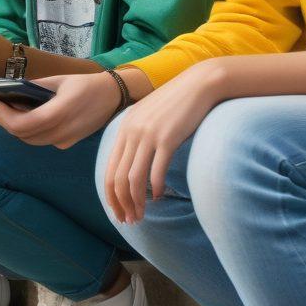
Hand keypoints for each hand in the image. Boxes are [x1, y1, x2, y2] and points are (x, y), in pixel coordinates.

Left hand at [0, 71, 121, 148]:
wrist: (114, 97)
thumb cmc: (87, 84)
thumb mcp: (60, 80)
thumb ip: (35, 86)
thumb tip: (10, 88)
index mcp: (59, 113)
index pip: (21, 123)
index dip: (0, 114)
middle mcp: (60, 132)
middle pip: (21, 134)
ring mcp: (64, 141)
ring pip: (28, 140)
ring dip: (10, 125)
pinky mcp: (67, 143)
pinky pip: (40, 139)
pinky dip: (25, 129)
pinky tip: (17, 115)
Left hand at [104, 61, 223, 224]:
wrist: (197, 84)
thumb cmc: (174, 103)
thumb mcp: (147, 115)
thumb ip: (136, 134)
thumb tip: (132, 163)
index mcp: (124, 128)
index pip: (109, 170)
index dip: (111, 196)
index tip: (118, 211)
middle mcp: (132, 132)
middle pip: (119, 179)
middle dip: (122, 204)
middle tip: (130, 220)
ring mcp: (149, 135)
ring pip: (134, 179)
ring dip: (137, 202)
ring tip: (142, 215)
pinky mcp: (167, 139)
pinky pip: (156, 172)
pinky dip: (156, 189)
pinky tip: (160, 196)